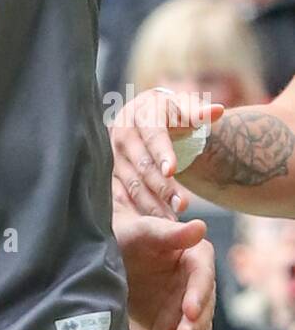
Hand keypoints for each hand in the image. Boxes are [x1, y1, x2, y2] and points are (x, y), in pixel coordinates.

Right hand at [111, 89, 224, 219]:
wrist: (145, 115)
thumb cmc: (171, 112)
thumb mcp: (184, 107)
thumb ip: (199, 113)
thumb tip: (218, 111)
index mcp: (141, 113)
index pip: (152, 134)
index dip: (162, 152)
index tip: (172, 171)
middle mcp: (122, 132)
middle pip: (142, 163)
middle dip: (162, 186)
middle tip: (183, 206)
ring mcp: (114, 153)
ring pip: (132, 182)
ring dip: (152, 202)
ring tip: (173, 221)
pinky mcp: (112, 171)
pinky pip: (124, 193)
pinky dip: (140, 207)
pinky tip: (156, 222)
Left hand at [114, 194, 215, 329]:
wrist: (105, 260)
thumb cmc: (126, 237)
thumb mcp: (143, 232)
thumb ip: (170, 233)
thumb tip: (201, 226)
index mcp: (195, 256)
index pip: (203, 276)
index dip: (198, 294)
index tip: (188, 310)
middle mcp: (196, 283)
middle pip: (205, 306)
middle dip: (197, 324)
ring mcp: (186, 306)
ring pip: (199, 328)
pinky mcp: (174, 324)